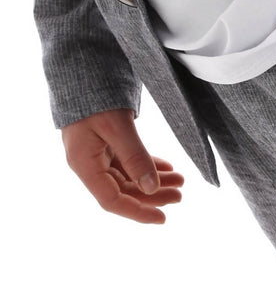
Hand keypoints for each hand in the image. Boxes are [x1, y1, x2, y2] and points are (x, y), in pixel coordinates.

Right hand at [61, 108, 183, 223]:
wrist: (81, 70)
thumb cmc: (95, 96)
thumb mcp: (118, 126)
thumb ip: (135, 157)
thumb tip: (152, 188)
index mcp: (84, 164)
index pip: (111, 200)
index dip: (137, 212)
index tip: (162, 218)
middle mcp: (89, 164)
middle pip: (123, 190)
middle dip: (153, 195)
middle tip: (180, 195)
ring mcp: (97, 154)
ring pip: (128, 177)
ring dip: (153, 180)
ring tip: (180, 181)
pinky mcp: (105, 143)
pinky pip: (128, 162)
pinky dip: (147, 166)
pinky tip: (167, 168)